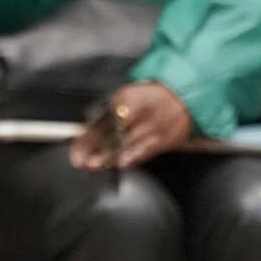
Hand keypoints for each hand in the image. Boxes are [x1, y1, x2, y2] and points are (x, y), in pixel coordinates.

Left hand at [71, 80, 192, 172]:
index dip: (86, 134)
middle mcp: (138, 112)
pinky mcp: (164, 139)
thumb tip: (85, 131)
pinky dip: (131, 158)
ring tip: (93, 164)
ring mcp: (152, 126)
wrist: (184, 97)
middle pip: (111, 131)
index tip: (76, 146)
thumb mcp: (126, 96)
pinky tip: (121, 164)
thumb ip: (106, 112)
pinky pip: (145, 151)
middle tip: (79, 159)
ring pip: (127, 144)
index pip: (101, 118)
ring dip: (108, 157)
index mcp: (125, 98)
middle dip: (93, 147)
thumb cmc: (149, 98)